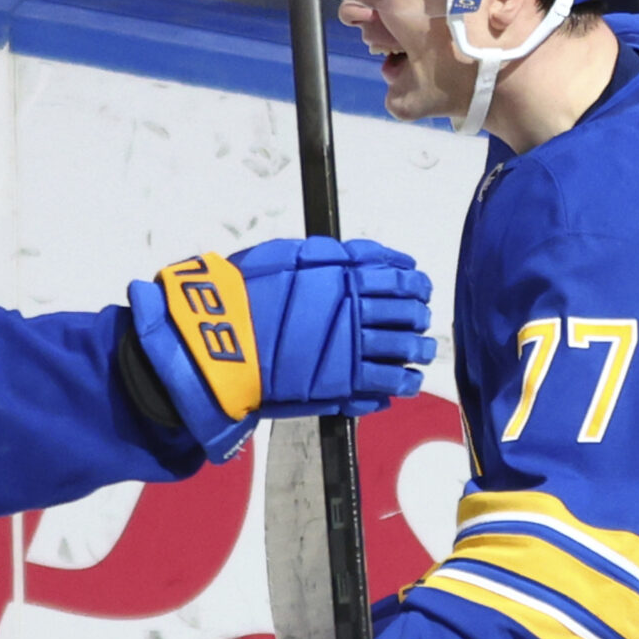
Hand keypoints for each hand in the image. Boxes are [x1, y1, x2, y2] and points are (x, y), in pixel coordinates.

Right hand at [127, 238, 434, 460]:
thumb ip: (331, 256)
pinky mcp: (342, 381)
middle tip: (421, 320)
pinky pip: (387, 383)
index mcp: (341, 274)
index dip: (413, 283)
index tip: (419, 286)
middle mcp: (352, 309)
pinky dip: (402, 382)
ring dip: (417, 349)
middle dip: (418, 316)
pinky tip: (406, 381)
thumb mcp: (285, 256)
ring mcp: (349, 347)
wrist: (216, 338)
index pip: (395, 277)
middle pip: (405, 312)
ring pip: (403, 348)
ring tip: (421, 352)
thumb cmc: (241, 294)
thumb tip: (371, 257)